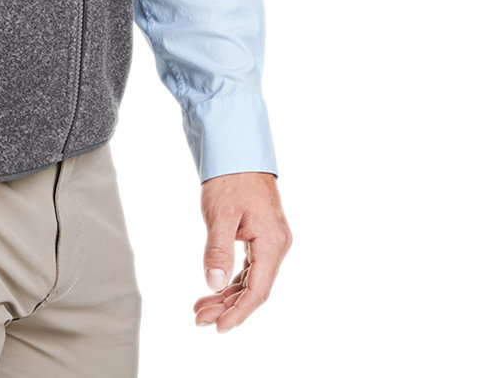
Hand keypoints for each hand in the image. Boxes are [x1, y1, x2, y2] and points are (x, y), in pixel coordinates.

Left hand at [193, 171, 291, 332]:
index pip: (258, 290)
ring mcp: (271, 241)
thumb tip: (213, 284)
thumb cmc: (230, 178)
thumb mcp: (220, 214)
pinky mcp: (261, 236)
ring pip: (251, 279)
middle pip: (254, 288)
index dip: (239, 312)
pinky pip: (249, 267)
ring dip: (227, 295)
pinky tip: (213, 289)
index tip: (218, 327)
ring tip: (200, 308)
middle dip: (227, 306)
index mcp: (272, 242)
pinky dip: (231, 279)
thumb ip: (218, 250)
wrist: (237, 150)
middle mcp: (277, 245)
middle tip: (199, 318)